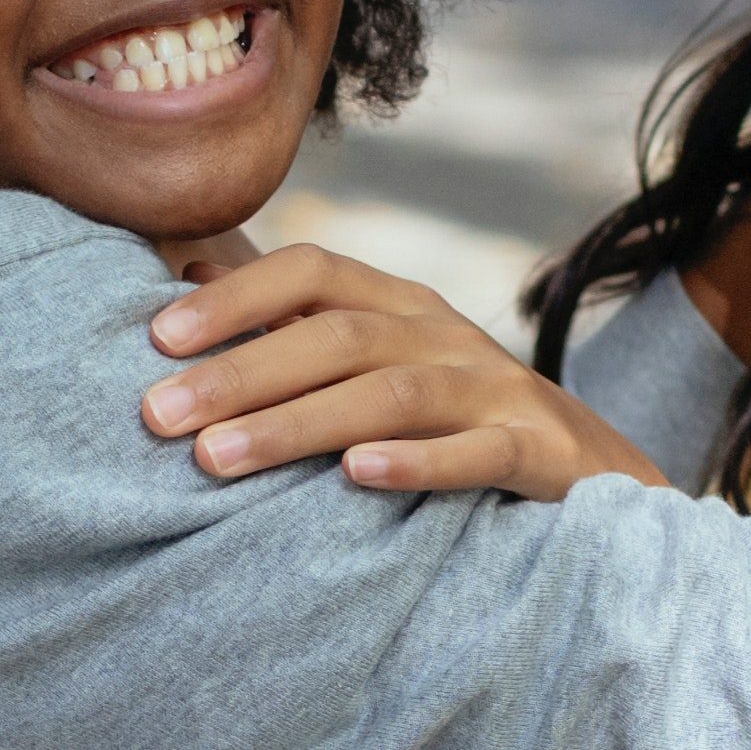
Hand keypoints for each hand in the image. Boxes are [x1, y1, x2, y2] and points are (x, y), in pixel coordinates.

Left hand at [142, 245, 676, 500]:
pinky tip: (357, 477)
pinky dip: (418, 462)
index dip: (234, 298)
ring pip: (393, 394)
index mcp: (401, 306)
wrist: (596, 473)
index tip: (154, 338)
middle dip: (240, 373)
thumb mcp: (381, 364)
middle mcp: (445, 335)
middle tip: (156, 416)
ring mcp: (496, 390)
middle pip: (337, 336)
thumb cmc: (458, 421)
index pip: (313, 271)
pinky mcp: (539, 451)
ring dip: (298, 424)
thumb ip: (295, 326)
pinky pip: (478, 452)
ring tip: (218, 458)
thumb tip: (186, 275)